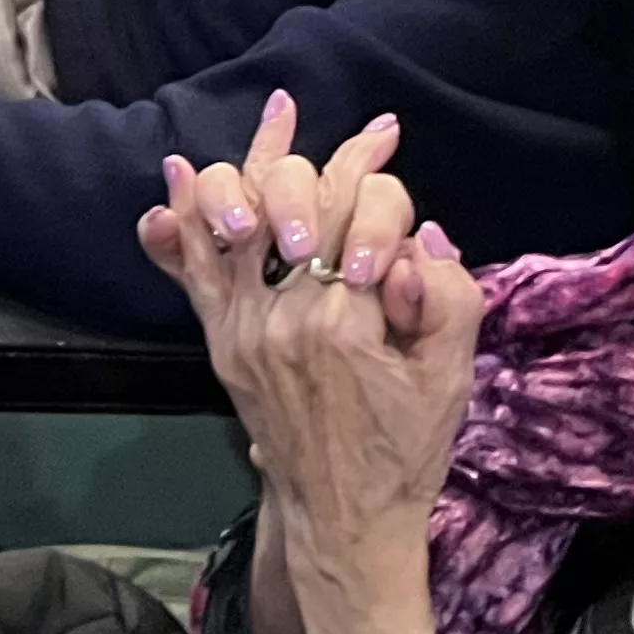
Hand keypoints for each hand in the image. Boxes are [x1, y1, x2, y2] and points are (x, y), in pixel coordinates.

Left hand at [137, 96, 477, 633]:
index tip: (401, 184)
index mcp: (346, 320)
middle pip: (299, 201)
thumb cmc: (406, 449)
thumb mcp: (452, 375)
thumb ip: (446, 295)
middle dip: (338, 167)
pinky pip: (194, 268)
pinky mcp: (220, 342)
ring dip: (259, 162)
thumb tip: (418, 235)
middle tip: (371, 145)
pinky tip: (180, 174)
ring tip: (281, 113)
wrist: (344, 519)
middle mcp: (281, 315)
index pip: (360, 212)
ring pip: (237, 216)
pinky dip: (185, 219)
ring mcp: (241, 327)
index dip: (382, 186)